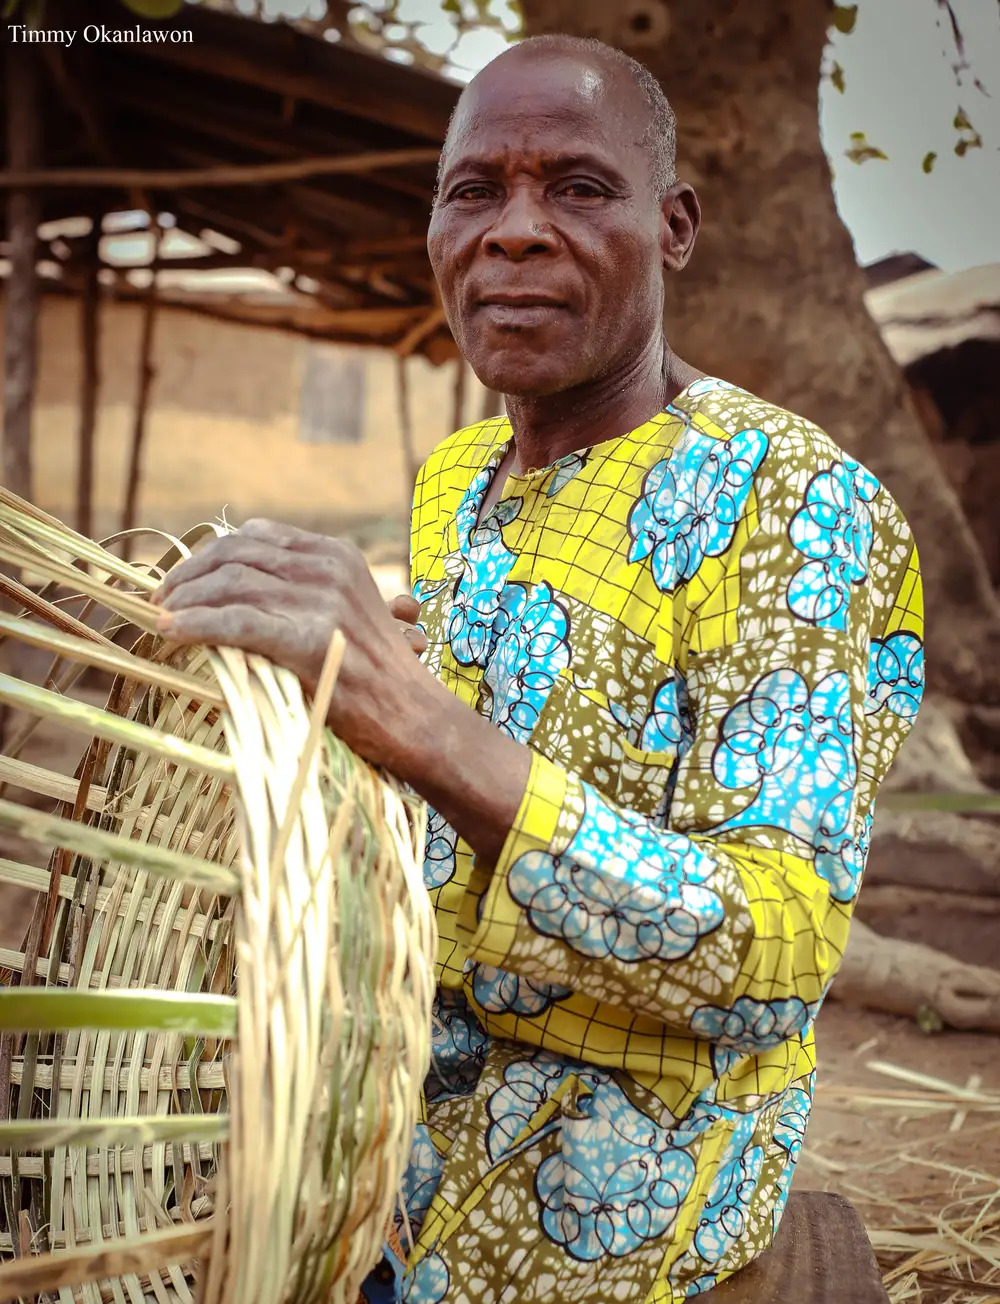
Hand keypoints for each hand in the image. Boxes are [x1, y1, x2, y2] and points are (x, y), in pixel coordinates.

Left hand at [152, 519, 434, 769]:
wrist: (415, 718)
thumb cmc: (376, 677)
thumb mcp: (345, 613)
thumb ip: (300, 592)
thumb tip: (232, 590)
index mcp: (336, 555)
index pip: (256, 536)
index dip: (208, 554)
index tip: (181, 579)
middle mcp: (329, 568)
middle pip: (237, 555)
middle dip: (188, 576)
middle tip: (159, 600)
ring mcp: (322, 601)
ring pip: (231, 585)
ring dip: (185, 601)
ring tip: (159, 618)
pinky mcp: (310, 639)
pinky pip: (237, 622)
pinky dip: (197, 624)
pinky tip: (170, 632)